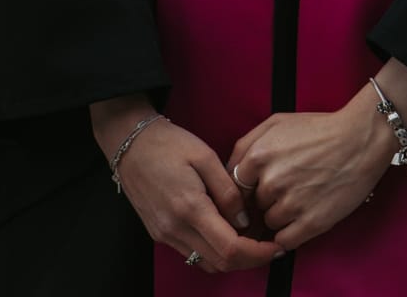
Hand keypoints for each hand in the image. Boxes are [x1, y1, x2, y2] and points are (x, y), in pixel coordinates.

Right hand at [90, 99, 282, 274]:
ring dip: (231, 258)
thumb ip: (228, 191)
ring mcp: (165, 235)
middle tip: (270, 245)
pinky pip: (192, 254)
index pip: (230, 249)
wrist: (130, 143)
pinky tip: (225, 233)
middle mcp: (175, 229)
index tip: (277, 247)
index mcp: (190, 209)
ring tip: (251, 239)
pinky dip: (213, 252)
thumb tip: (245, 222)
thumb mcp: (205, 156)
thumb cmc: (169, 143)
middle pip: (219, 263)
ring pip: (205, 262)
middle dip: (250, 260)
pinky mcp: (159, 233)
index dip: (257, 254)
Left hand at [226, 92, 397, 251]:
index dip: (245, 189)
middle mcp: (272, 181)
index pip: (235, 187)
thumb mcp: (276, 123)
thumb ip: (246, 144)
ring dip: (279, 215)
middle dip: (264, 200)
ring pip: (269, 223)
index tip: (255, 189)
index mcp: (259, 156)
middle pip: (253, 205)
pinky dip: (290, 233)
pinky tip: (302, 215)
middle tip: (286, 187)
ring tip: (299, 197)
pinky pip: (285, 240)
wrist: (360, 140)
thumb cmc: (319, 129)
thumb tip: (230, 172)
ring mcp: (292, 204)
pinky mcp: (311, 223)